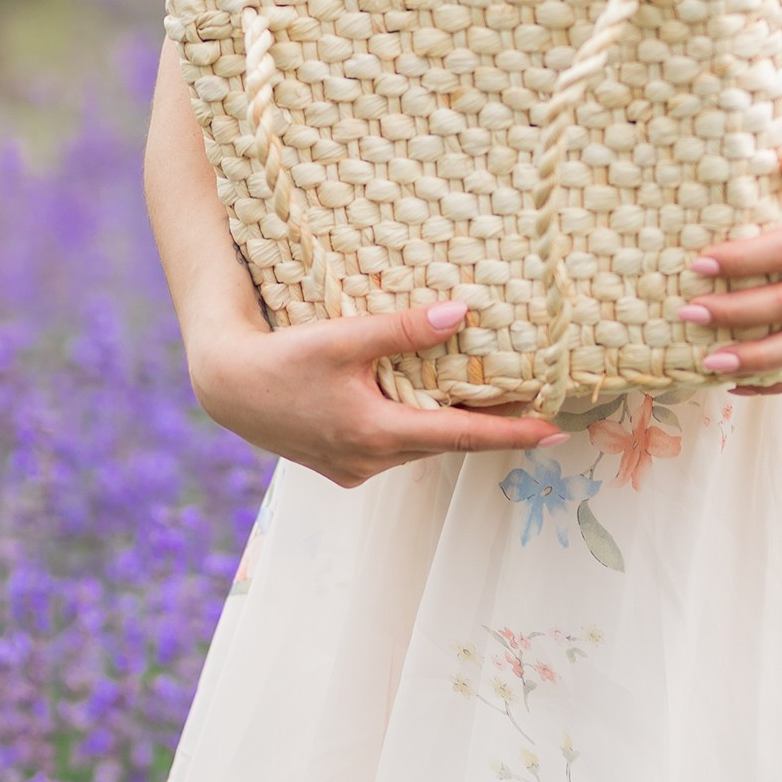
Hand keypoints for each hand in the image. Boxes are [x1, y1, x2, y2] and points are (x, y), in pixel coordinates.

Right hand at [189, 297, 562, 488]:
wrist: (223, 387)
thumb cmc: (279, 357)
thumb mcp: (343, 337)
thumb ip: (403, 329)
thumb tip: (461, 314)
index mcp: (376, 433)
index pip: (462, 437)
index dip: (513, 435)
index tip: (557, 433)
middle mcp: (369, 461)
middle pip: (445, 444)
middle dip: (490, 429)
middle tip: (536, 409)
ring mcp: (353, 468)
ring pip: (419, 447)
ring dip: (451, 429)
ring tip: (492, 406)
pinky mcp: (339, 465)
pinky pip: (393, 449)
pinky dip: (416, 430)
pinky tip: (425, 407)